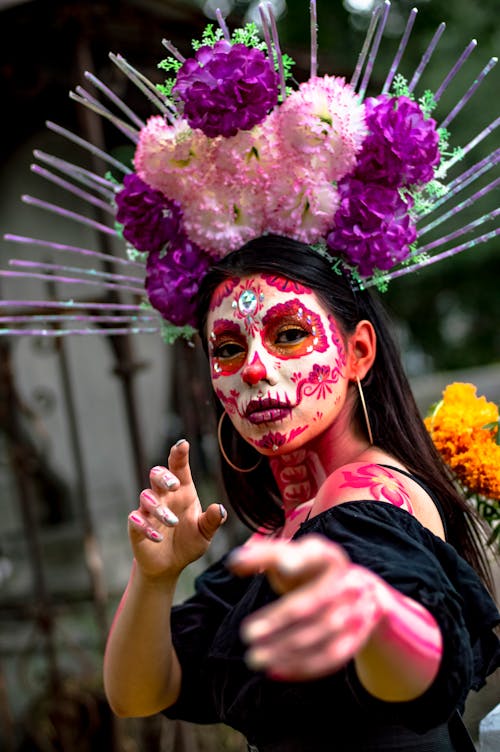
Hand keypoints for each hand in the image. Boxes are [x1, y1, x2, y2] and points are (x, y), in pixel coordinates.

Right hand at [128, 440, 225, 579]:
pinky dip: (145, 526)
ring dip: (159, 508)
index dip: (179, 455)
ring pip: (146, 496)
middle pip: (157, 474)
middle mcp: (164, 496)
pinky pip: (135, 519)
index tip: (182, 444)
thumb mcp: (204, 533)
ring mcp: (148, 510)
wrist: (170, 566)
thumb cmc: (188, 542)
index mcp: (182, 492)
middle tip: (174, 485)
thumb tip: (220, 508)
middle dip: (163, 476)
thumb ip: (212, 521)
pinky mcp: (136, 526)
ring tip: (173, 522)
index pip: (179, 468)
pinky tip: (157, 537)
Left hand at [228, 534, 387, 680]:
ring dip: (287, 649)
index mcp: (329, 556)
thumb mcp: (292, 556)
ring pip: (322, 633)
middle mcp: (347, 582)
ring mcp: (356, 611)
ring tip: (254, 658)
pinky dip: (303, 666)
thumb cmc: (312, 571)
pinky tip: (275, 671)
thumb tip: (233, 562)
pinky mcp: (357, 637)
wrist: (360, 592)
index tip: (282, 565)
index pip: (316, 554)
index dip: (300, 559)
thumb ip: (263, 556)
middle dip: (280, 619)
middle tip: (247, 634)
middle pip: (315, 602)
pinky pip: (332, 657)